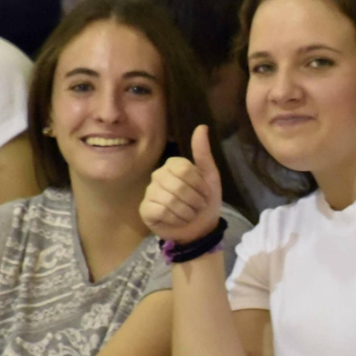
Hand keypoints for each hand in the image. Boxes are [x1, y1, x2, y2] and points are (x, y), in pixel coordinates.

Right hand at [141, 125, 222, 243]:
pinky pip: (160, 210)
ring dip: (187, 212)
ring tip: (189, 215)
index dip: (199, 185)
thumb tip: (202, 126)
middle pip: (178, 185)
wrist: (200, 229)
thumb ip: (203, 153)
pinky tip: (177, 221)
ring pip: (170, 200)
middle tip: (198, 207)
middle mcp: (158, 175)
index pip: (185, 169)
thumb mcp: (210, 177)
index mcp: (173, 165)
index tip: (205, 194)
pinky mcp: (145, 209)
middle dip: (194, 201)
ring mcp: (150, 192)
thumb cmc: (205, 202)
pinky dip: (175, 219)